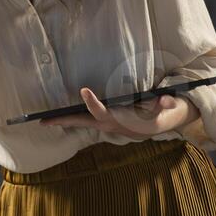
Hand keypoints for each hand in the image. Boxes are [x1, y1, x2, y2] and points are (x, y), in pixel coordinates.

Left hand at [41, 88, 197, 138]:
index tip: (84, 90)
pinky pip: (88, 121)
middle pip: (85, 122)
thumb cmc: (168, 112)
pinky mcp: (108, 122)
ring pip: (84, 123)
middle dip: (65, 122)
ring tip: (46, 120)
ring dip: (65, 122)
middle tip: (44, 121)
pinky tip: (60, 117)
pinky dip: (73, 120)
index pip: (105, 113)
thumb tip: (165, 100)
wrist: (167, 122)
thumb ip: (167, 104)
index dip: (93, 104)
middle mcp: (114, 125)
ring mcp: (110, 125)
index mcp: (126, 121)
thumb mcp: (171, 106)